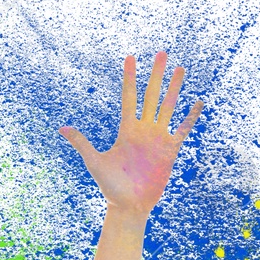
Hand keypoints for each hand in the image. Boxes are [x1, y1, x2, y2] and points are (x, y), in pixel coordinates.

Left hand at [61, 52, 202, 214]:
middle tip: (162, 53)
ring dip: (174, 88)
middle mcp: (143, 130)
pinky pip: (182, 129)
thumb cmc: (110, 186)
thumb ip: (82, 143)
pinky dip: (190, 117)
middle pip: (151, 95)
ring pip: (168, 107)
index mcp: (126, 130)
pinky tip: (198, 102)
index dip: (130, 78)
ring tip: (180, 69)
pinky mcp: (170, 150)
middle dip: (156, 74)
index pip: (129, 97)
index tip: (131, 58)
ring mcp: (158, 138)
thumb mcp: (95, 162)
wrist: (129, 206)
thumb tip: (62, 129)